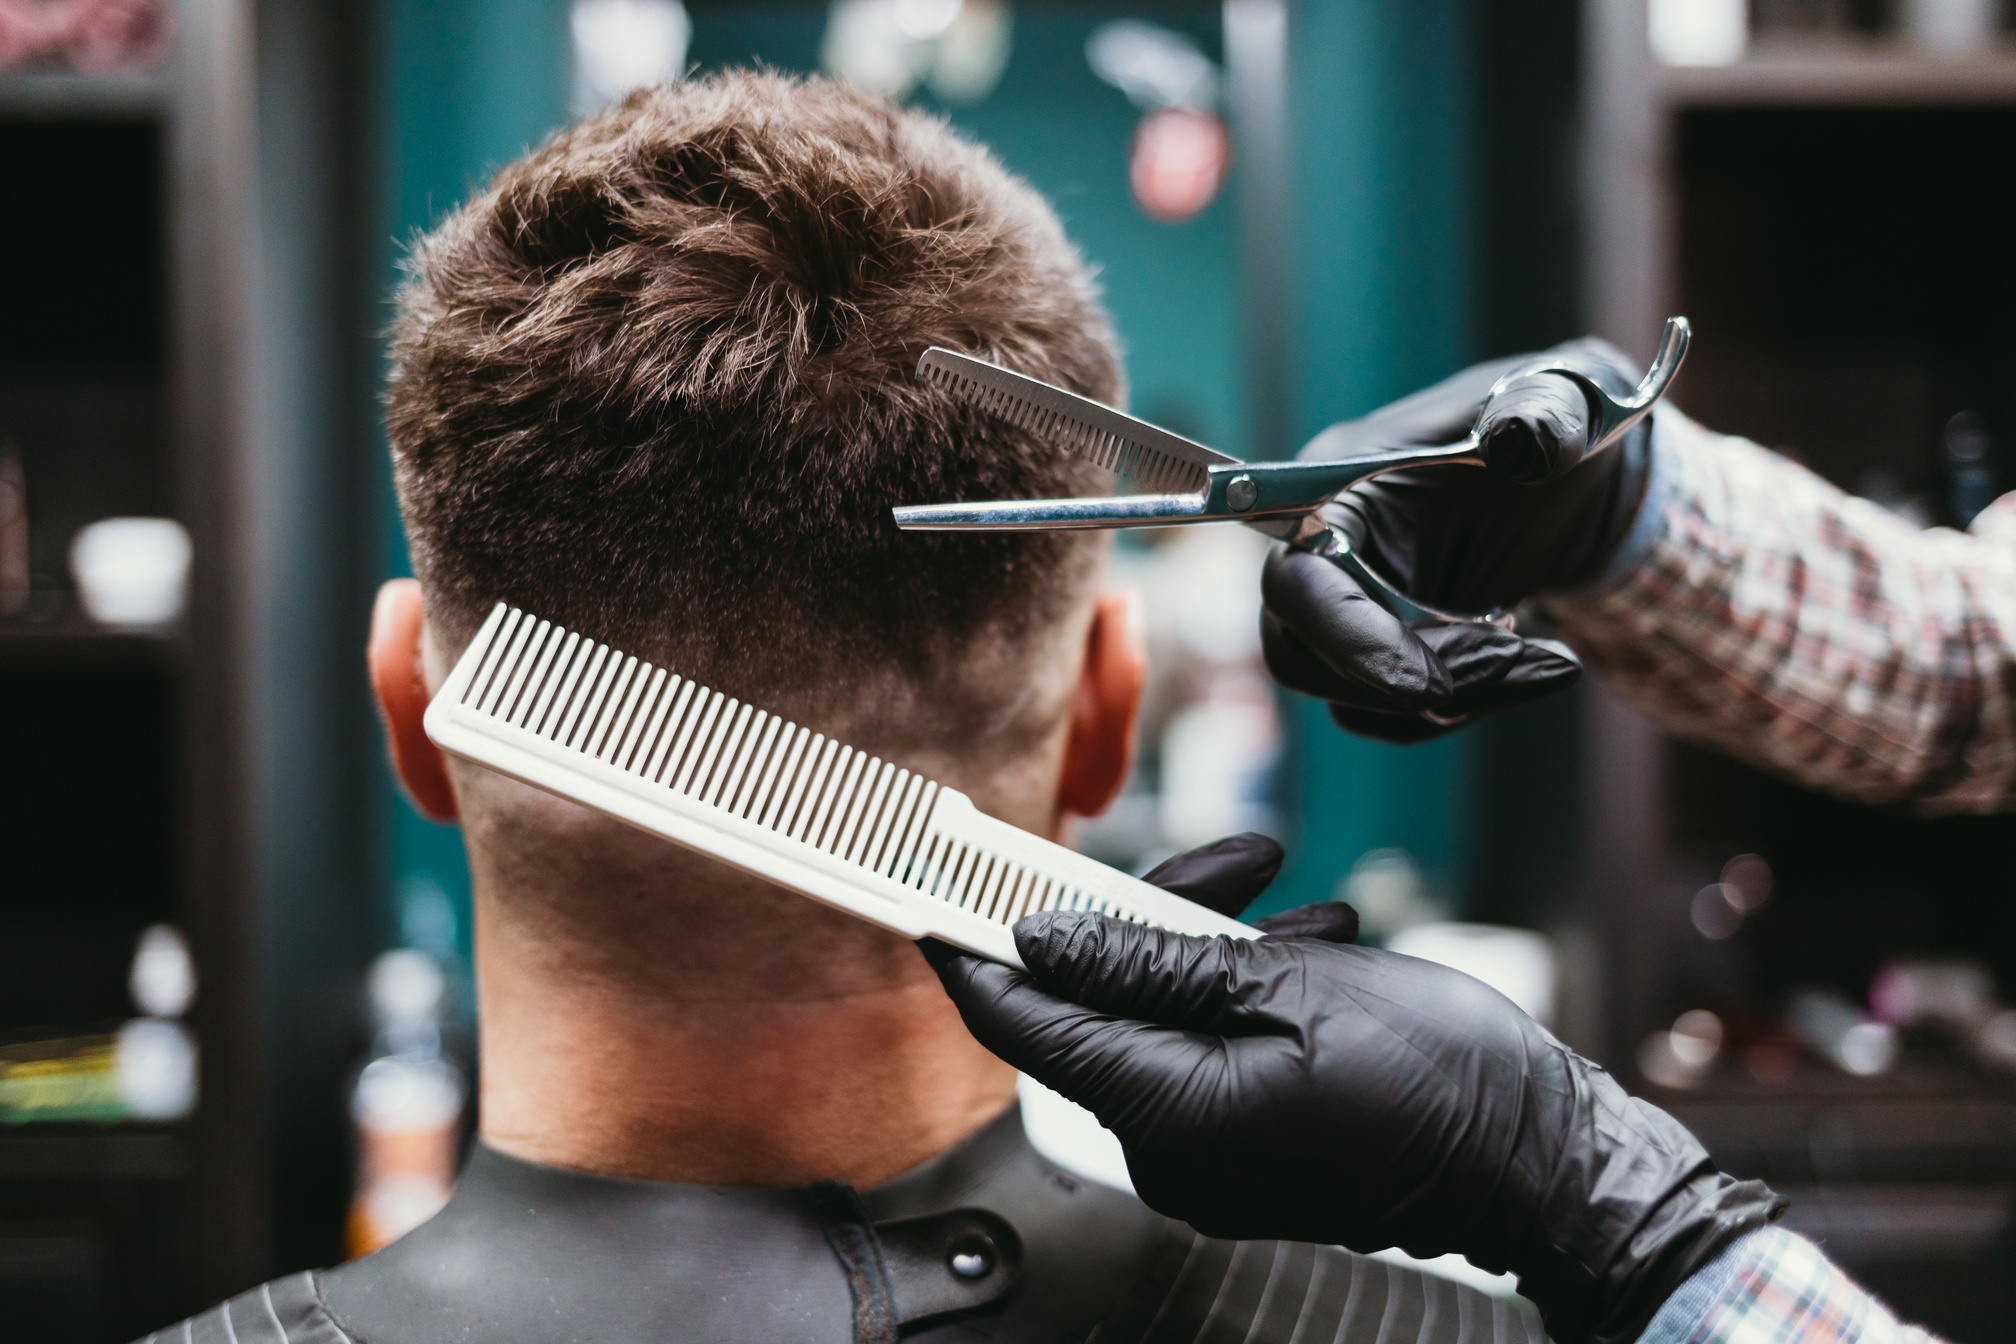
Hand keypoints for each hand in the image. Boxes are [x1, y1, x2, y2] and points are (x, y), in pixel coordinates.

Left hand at [929, 858, 1782, 1343]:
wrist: (1542, 1158)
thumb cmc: (1437, 1076)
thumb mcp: (1289, 986)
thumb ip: (1150, 963)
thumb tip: (1041, 935)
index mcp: (1165, 1110)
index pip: (1020, 1020)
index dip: (967, 941)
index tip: (926, 877)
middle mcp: (1169, 1145)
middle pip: (1101, 1002)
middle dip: (1150, 916)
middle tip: (1228, 860)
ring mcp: (1209, 1150)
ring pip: (1165, 1011)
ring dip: (1217, 942)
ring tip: (1303, 907)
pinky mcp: (1248, 1138)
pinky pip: (1210, 1042)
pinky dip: (1247, 986)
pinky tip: (1319, 947)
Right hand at [1261, 339, 1656, 741]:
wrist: (1577, 469)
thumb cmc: (1560, 423)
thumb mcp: (1566, 406)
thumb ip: (1545, 414)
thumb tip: (1524, 440)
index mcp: (1339, 486)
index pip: (1296, 582)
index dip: (1349, 642)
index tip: (1431, 688)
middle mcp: (1323, 550)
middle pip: (1302, 656)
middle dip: (1409, 681)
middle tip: (1517, 657)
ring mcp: (1349, 605)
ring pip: (1353, 697)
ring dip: (1456, 697)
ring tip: (1549, 661)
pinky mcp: (1383, 645)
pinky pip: (1394, 711)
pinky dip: (1468, 704)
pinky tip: (1539, 667)